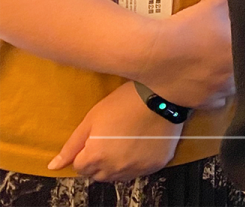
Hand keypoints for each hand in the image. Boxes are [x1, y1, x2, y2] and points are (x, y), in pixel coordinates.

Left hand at [49, 81, 180, 181]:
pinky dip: (136, 163)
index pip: (80, 168)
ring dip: (115, 165)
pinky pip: (138, 172)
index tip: (95, 139)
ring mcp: (136, 168)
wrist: (161, 97)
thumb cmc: (123, 103)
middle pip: (98, 175)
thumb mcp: (91, 119)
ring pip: (117, 176)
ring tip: (123, 144)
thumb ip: (71, 146)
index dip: (85, 153)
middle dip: (98, 162)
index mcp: (95, 157)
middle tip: (109, 141)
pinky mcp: (155, 165)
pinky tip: (140, 146)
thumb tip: (53, 166)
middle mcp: (114, 168)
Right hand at [135, 0, 234, 108]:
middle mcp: (235, 77)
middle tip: (232, 51)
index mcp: (243, 53)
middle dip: (244, 61)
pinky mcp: (202, 103)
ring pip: (233, 87)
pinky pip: (216, 101)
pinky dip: (214, 93)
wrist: (154, 52)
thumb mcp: (214, 2)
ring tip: (222, 66)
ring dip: (231, 78)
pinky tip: (210, 82)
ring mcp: (219, 92)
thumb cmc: (188, 26)